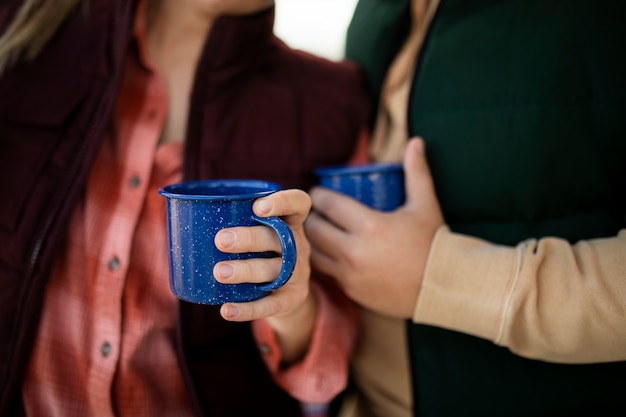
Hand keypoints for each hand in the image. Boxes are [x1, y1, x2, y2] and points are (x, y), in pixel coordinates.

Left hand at [213, 188, 314, 361]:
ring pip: (274, 271)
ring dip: (246, 271)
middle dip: (250, 238)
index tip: (258, 207)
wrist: (288, 295)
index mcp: (291, 223)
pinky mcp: (291, 299)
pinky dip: (248, 309)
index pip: (298, 204)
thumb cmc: (263, 253)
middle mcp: (298, 246)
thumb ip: (234, 222)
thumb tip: (178, 213)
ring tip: (219, 272)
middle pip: (278, 238)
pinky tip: (226, 310)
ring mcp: (298, 274)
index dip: (283, 202)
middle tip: (221, 240)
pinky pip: (270, 305)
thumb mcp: (261, 235)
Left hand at [305, 138, 443, 317]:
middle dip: (311, 217)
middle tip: (315, 211)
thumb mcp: (425, 205)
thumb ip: (417, 171)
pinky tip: (328, 253)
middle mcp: (354, 251)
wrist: (443, 287)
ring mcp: (350, 274)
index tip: (317, 192)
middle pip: (315, 229)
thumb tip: (416, 141)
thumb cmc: (433, 243)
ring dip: (313, 240)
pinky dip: (324, 261)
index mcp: (370, 226)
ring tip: (318, 231)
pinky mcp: (351, 292)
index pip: (329, 205)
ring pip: (315, 253)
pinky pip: (327, 273)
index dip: (318, 195)